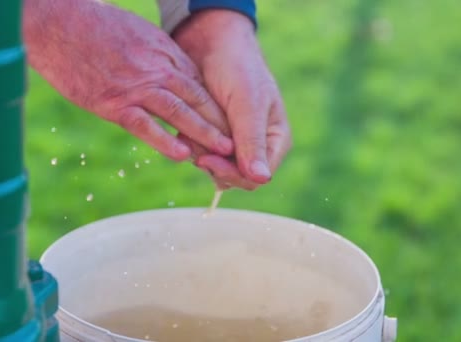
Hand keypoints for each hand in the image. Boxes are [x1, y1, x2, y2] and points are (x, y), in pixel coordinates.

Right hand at [23, 0, 232, 160]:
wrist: (58, 24)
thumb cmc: (93, 26)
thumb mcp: (135, 33)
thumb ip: (154, 55)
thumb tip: (165, 74)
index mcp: (162, 53)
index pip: (198, 84)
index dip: (216, 105)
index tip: (230, 122)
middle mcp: (156, 69)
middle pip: (196, 98)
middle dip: (220, 121)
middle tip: (239, 142)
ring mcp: (136, 86)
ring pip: (179, 112)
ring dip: (203, 132)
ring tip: (223, 151)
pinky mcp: (114, 102)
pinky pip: (145, 124)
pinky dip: (164, 140)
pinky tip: (181, 154)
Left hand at [173, 10, 291, 189]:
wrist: (211, 44)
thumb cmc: (237, 68)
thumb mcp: (247, 104)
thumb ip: (252, 141)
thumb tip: (262, 179)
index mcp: (275, 140)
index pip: (255, 177)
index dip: (232, 174)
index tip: (207, 159)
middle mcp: (257, 146)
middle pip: (234, 177)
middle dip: (213, 162)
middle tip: (196, 144)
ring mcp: (234, 143)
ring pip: (215, 168)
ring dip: (200, 152)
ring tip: (191, 128)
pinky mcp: (214, 137)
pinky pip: (202, 155)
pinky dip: (192, 145)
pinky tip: (185, 129)